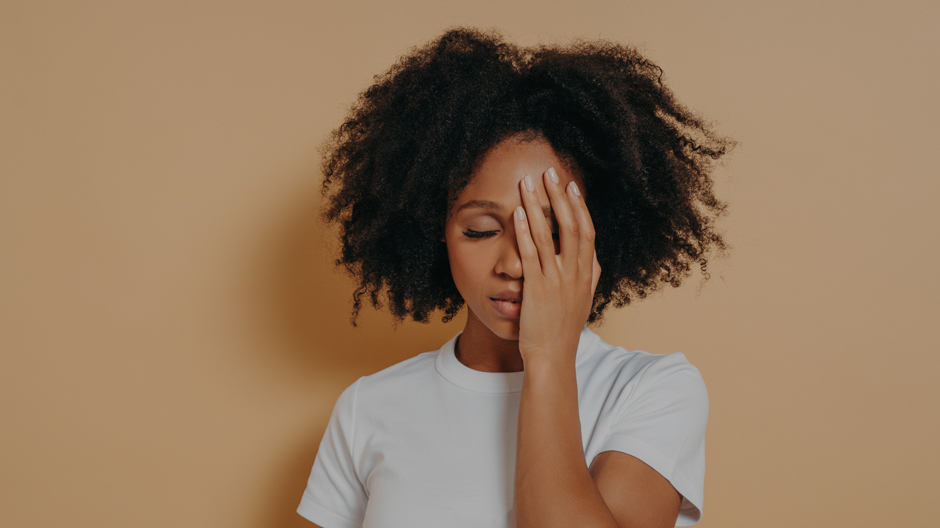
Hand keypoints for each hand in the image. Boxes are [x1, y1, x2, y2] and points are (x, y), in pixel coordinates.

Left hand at [514, 168, 600, 364]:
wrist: (552, 358)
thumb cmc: (563, 331)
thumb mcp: (583, 301)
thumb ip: (589, 277)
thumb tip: (593, 257)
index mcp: (587, 275)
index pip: (587, 232)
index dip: (579, 207)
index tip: (572, 186)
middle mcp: (575, 274)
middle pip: (571, 226)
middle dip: (560, 196)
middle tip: (551, 172)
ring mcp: (557, 281)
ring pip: (549, 234)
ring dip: (538, 205)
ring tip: (528, 183)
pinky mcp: (538, 289)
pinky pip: (531, 253)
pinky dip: (525, 231)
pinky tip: (518, 213)